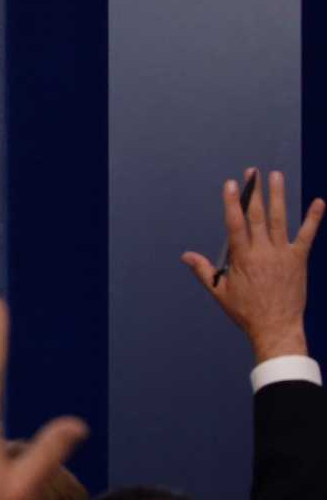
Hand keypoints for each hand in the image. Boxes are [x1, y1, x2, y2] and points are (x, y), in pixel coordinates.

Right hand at [181, 168, 323, 362]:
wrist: (276, 327)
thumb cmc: (246, 312)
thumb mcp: (220, 292)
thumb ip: (204, 270)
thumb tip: (186, 256)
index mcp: (242, 258)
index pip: (236, 224)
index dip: (233, 203)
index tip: (231, 185)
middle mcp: (263, 252)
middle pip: (258, 216)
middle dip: (254, 192)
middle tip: (252, 172)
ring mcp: (283, 254)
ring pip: (281, 219)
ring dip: (278, 196)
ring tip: (276, 176)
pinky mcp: (299, 259)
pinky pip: (307, 235)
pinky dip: (313, 218)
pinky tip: (319, 201)